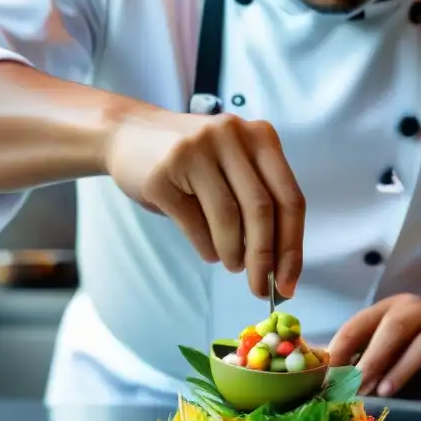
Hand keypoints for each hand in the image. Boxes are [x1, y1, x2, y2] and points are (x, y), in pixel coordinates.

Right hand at [104, 109, 305, 298]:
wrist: (128, 133)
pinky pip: (193, 223)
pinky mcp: (163, 172)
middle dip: (264, 258)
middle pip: (261, 210)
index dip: (293, 247)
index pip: (290, 198)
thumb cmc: (193, 160)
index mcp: (260, 136)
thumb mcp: (235, 165)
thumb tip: (280, 265)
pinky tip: (209, 253)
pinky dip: (206, 247)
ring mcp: (195, 150)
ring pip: (228, 217)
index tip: (288, 283)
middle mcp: (231, 136)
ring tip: (232, 264)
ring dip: (233, 253)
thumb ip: (260, 200)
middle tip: (260, 287)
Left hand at [328, 294, 420, 397]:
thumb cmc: (418, 336)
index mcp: (392, 307)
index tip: (328, 374)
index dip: (342, 347)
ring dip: (404, 368)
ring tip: (387, 391)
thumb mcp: (389, 333)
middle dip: (374, 357)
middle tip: (358, 384)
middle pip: (396, 328)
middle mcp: (419, 311)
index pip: (362, 322)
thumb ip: (360, 347)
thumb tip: (321, 364)